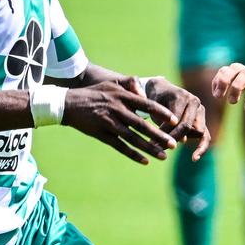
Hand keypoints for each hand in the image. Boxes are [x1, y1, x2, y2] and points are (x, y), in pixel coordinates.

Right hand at [60, 76, 185, 164]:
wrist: (69, 104)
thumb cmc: (95, 93)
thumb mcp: (112, 83)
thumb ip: (130, 85)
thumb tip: (146, 94)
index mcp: (122, 96)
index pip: (146, 105)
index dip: (162, 113)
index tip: (175, 121)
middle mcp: (117, 110)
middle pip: (142, 125)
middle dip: (159, 136)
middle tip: (174, 144)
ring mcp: (109, 123)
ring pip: (133, 138)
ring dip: (149, 148)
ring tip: (163, 156)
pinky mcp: (101, 134)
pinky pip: (120, 146)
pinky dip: (133, 154)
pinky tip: (145, 161)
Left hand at [141, 76, 210, 159]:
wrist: (162, 90)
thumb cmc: (155, 99)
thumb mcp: (154, 107)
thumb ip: (164, 121)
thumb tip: (179, 140)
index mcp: (182, 96)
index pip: (176, 119)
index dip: (164, 132)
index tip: (152, 143)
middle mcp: (194, 102)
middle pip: (188, 126)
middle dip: (173, 138)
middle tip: (158, 147)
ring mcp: (200, 111)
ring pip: (198, 132)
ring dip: (182, 140)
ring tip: (169, 148)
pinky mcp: (202, 120)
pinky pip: (206, 136)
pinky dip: (201, 147)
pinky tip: (194, 158)